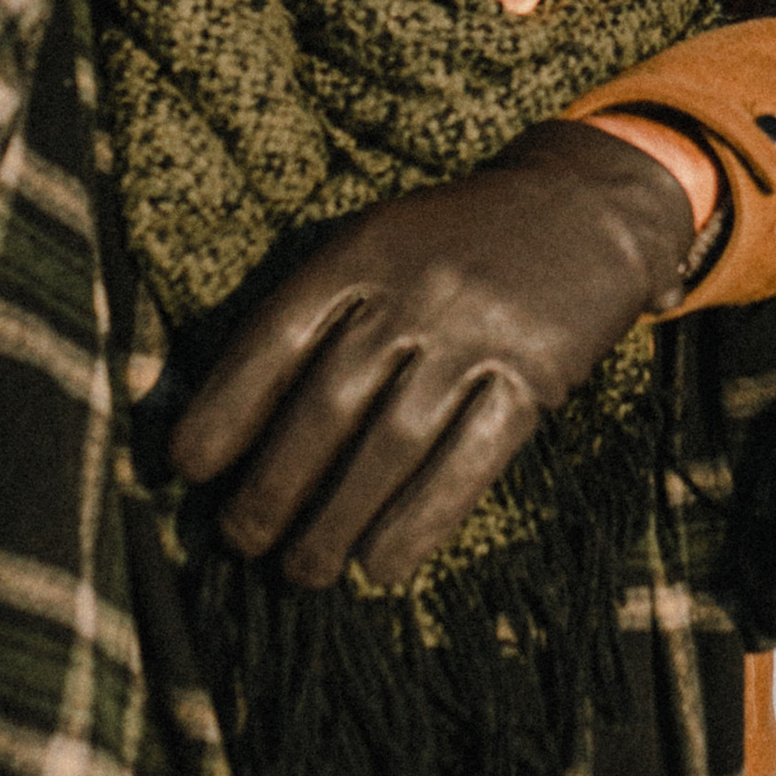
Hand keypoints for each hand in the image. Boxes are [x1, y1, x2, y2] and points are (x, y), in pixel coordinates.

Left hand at [167, 120, 701, 590]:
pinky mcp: (535, 376)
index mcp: (363, 252)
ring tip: (302, 571)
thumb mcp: (383, 241)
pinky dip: (420, 522)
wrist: (586, 205)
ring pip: (391, 445)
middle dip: (273, 486)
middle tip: (240, 540)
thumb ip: (322, 308)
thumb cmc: (458, 242)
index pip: (276, 337)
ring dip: (337, 520)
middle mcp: (416, 291)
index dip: (225, 408)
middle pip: (328, 405)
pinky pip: (469, 462)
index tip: (189, 467)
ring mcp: (479, 334)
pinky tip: (381, 567)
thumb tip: (238, 418)